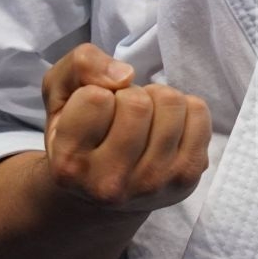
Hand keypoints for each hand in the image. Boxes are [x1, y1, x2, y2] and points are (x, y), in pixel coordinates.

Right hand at [38, 43, 210, 213]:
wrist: (100, 193)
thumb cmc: (79, 133)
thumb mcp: (60, 93)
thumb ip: (80, 65)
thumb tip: (124, 75)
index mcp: (70, 166)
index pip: (96, 98)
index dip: (96, 91)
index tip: (93, 113)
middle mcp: (110, 185)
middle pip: (137, 102)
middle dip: (129, 94)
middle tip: (119, 115)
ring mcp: (153, 185)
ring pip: (170, 103)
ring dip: (156, 98)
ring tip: (142, 120)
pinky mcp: (186, 177)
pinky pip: (198, 112)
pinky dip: (183, 107)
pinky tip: (164, 127)